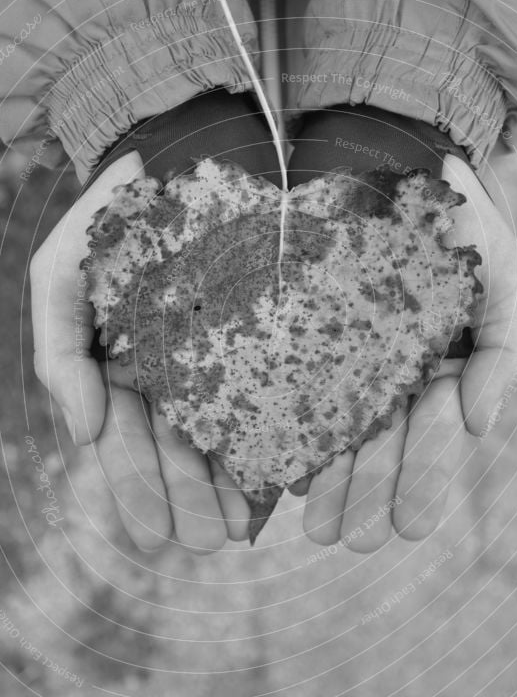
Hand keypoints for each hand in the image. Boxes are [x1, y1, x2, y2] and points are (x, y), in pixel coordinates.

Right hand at [30, 153, 250, 552]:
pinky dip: (262, 435)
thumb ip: (58, 353)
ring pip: (211, 432)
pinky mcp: (250, 340)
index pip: (119, 438)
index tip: (158, 531)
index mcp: (112, 364)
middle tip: (210, 540)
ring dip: (222, 483)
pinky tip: (277, 475)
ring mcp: (205, 358)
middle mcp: (158, 371)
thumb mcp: (60, 273)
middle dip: (185, 497)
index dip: (136, 485)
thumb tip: (80, 433)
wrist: (179, 156)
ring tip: (241, 526)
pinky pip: (257, 395)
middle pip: (168, 447)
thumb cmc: (114, 214)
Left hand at [291, 155, 516, 551]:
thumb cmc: (461, 223)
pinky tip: (282, 466)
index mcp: (441, 370)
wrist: (399, 166)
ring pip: (337, 426)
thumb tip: (478, 425)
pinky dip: (292, 426)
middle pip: (381, 443)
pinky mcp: (306, 336)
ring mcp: (346, 357)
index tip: (410, 527)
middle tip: (352, 540)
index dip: (425, 480)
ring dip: (328, 479)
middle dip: (369, 493)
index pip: (435, 435)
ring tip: (315, 526)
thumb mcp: (503, 277)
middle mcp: (392, 375)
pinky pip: (296, 385)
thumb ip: (503, 351)